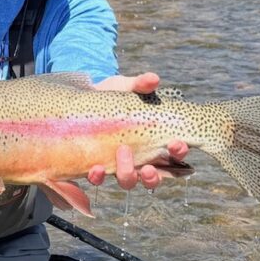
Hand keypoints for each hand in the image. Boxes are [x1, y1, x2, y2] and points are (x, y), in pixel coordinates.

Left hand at [87, 72, 188, 190]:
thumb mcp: (125, 88)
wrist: (81, 100)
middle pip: (153, 177)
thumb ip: (140, 84)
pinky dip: (98, 177)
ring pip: (129, 181)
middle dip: (153, 176)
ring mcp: (118, 165)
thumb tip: (153, 79)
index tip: (176, 144)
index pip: (174, 154)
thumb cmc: (111, 96)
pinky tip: (95, 169)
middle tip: (147, 167)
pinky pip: (99, 179)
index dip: (179, 152)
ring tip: (122, 158)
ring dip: (128, 175)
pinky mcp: (97, 167)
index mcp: (153, 141)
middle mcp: (139, 159)